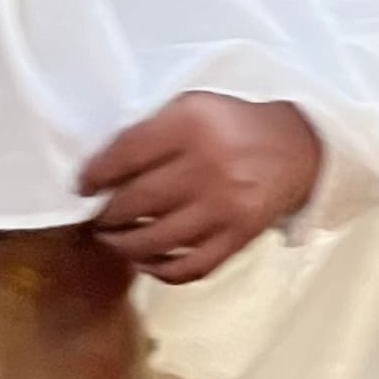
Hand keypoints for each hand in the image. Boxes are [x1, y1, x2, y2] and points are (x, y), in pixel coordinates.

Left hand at [77, 93, 322, 283]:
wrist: (296, 148)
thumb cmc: (232, 126)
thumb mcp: (192, 107)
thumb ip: (151, 132)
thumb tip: (103, 172)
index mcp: (190, 124)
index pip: (125, 155)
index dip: (95, 176)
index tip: (82, 188)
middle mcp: (207, 166)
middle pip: (135, 202)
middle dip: (106, 215)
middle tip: (97, 218)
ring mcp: (224, 207)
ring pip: (156, 240)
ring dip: (124, 245)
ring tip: (114, 240)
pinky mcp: (238, 237)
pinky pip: (189, 266)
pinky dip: (160, 271)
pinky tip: (147, 262)